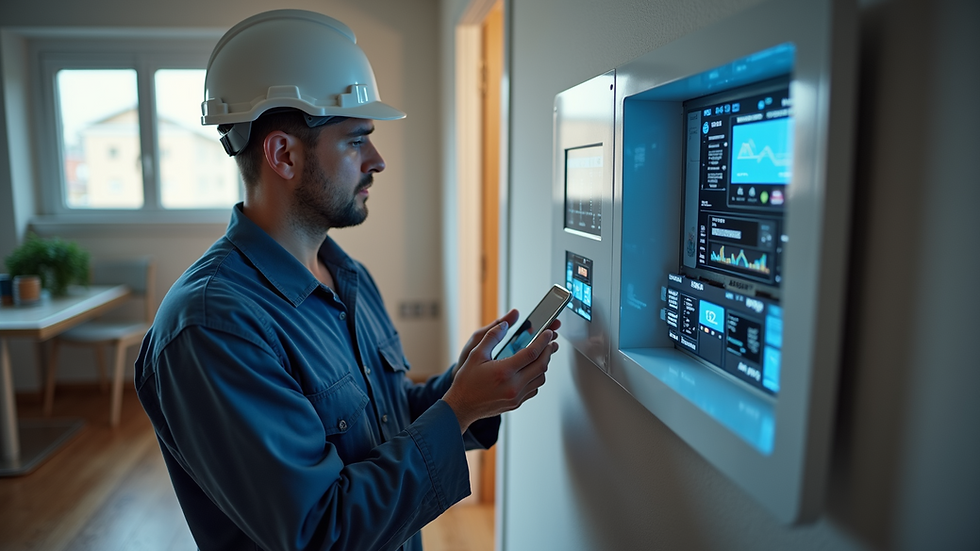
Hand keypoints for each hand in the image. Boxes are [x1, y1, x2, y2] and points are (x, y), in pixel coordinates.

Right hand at [443, 320, 559, 432]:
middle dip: (549, 351)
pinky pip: (534, 388)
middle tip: (551, 342)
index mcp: (504, 371)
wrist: (462, 406)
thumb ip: (492, 337)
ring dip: (544, 364)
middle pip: (541, 365)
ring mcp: (517, 396)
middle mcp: (513, 386)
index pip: (532, 353)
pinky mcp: (517, 403)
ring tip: (543, 354)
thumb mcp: (476, 354)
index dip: (543, 341)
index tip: (548, 333)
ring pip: (541, 378)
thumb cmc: (467, 382)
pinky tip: (533, 370)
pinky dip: (537, 377)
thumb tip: (505, 324)